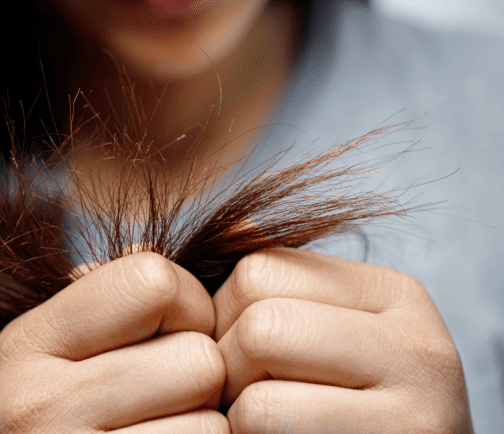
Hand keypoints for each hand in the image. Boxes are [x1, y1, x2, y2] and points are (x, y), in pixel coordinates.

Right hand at [0, 252, 228, 432]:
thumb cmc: (53, 421)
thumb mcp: (61, 350)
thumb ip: (129, 292)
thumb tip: (245, 231)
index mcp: (26, 342)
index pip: (154, 281)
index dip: (188, 304)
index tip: (175, 334)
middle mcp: (34, 405)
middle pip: (197, 358)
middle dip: (201, 378)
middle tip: (172, 399)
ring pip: (213, 424)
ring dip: (205, 429)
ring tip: (163, 433)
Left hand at [212, 248, 473, 432]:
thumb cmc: (346, 408)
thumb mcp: (327, 335)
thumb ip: (284, 289)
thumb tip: (237, 225)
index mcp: (391, 292)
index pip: (259, 270)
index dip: (222, 316)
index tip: (239, 357)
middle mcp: (416, 340)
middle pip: (259, 324)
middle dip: (229, 367)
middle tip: (243, 397)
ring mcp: (419, 403)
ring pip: (260, 385)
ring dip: (239, 412)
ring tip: (266, 424)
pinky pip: (268, 421)